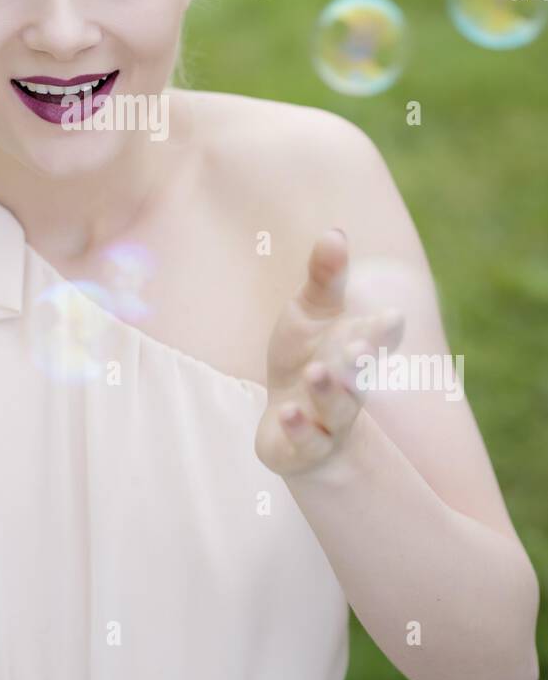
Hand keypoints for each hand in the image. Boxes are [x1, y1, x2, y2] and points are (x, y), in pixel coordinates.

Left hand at [254, 229, 404, 479]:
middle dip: (359, 364)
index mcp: (357, 349)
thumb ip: (325, 278)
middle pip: (359, 376)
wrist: (292, 423)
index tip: (392, 316)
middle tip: (358, 348)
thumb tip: (335, 231)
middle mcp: (350, 386)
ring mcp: (329, 420)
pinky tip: (287, 413)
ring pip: (336, 409)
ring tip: (317, 372)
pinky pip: (305, 441)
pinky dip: (298, 429)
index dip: (384, 330)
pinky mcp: (304, 447)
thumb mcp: (311, 313)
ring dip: (328, 392)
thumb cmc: (306, 356)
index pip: (376, 338)